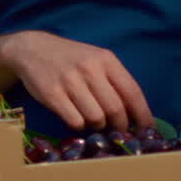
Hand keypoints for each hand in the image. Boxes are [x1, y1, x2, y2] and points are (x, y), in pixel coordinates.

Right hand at [0, 30, 152, 131]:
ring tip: (93, 120)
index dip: (143, 114)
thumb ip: (114, 81)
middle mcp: (90, 69)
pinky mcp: (52, 94)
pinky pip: (75, 121)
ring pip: (96, 118)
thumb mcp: (96, 60)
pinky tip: (77, 118)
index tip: (148, 129)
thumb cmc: (71, 58)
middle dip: (120, 125)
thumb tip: (134, 113)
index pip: (132, 91)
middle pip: (115, 109)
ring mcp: (70, 81)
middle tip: (118, 130)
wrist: (33, 49)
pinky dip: (79, 126)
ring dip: (98, 126)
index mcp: (106, 60)